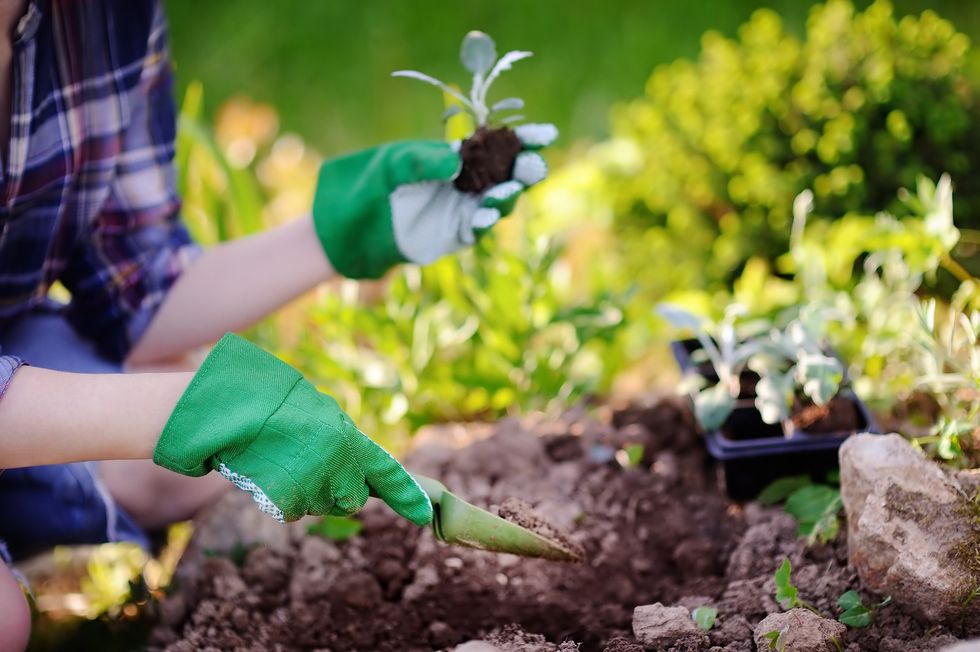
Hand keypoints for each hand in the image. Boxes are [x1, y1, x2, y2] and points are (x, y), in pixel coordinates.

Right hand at [152, 334, 431, 524]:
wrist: (224, 411)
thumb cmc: (268, 405)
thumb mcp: (314, 413)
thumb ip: (339, 440)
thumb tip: (358, 470)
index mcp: (346, 435)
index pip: (386, 470)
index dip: (407, 494)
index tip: (425, 514)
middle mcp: (335, 461)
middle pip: (350, 499)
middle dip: (335, 491)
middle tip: (307, 465)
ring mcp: (311, 483)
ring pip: (319, 506)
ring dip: (304, 492)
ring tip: (280, 461)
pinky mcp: (285, 500)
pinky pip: (290, 510)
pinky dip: (279, 498)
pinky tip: (266, 473)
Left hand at [311, 123, 557, 278]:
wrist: (347, 227)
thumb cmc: (368, 186)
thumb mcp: (392, 164)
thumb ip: (423, 160)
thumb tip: (456, 161)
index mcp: (455, 157)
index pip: (496, 145)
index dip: (523, 140)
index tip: (545, 134)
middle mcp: (464, 183)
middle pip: (506, 174)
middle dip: (524, 169)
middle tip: (532, 164)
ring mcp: (461, 210)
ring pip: (497, 203)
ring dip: (507, 196)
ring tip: (509, 189)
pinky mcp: (453, 235)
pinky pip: (476, 228)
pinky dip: (484, 220)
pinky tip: (486, 213)